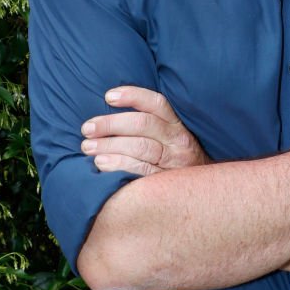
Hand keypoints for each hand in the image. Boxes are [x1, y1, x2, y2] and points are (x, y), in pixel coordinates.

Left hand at [80, 86, 210, 175]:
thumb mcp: (170, 138)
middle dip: (112, 124)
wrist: (201, 193)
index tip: (108, 96)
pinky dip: (119, 165)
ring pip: (141, 147)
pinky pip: (141, 171)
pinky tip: (101, 164)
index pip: (157, 103)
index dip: (133, 96)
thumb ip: (150, 125)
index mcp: (178, 125)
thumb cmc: (174, 160)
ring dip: (110, 146)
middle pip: (144, 125)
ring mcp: (175, 163)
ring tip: (88, 147)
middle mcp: (179, 141)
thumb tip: (111, 110)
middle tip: (87, 129)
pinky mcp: (167, 183)